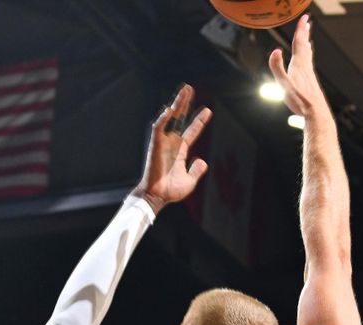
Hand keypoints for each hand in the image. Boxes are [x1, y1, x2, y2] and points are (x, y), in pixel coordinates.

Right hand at [134, 84, 211, 213]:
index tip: (208, 111)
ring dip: (177, 104)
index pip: (191, 131)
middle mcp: (171, 143)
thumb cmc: (170, 191)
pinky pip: (158, 129)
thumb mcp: (190, 181)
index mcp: (179, 150)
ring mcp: (163, 143)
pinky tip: (170, 109)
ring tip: (184, 90)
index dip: (199, 121)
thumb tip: (202, 161)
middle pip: (179, 119)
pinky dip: (163, 119)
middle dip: (185, 104)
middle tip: (190, 89)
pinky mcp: (155, 145)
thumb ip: (197, 170)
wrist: (157, 197)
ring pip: (169, 118)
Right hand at [268, 14, 326, 118]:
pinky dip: (307, 57)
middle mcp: (305, 67)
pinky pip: (308, 64)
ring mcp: (308, 74)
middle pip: (305, 46)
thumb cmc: (300, 100)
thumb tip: (275, 51)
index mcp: (299, 64)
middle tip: (307, 22)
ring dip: (306, 44)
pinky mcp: (310, 81)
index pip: (299, 43)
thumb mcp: (284, 84)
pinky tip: (306, 61)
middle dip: (304, 33)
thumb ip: (278, 68)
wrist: (316, 112)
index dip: (301, 29)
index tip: (304, 17)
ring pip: (307, 55)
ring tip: (307, 38)